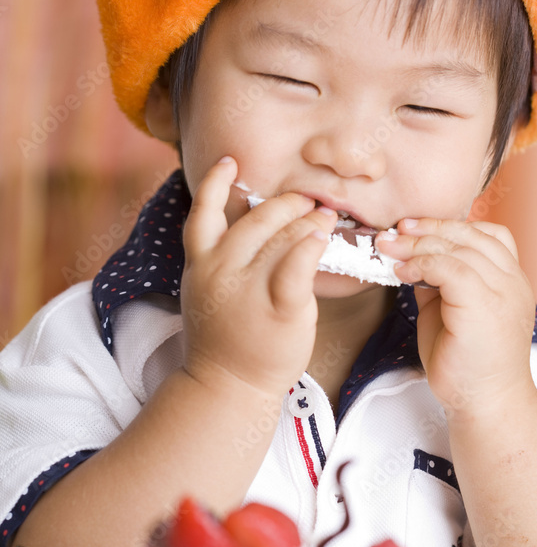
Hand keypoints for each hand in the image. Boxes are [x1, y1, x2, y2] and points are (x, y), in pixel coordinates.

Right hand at [180, 157, 337, 397]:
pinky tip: (324, 237)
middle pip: (257, 218)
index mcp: (200, 262)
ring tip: (325, 216)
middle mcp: (220, 269)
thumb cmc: (224, 338)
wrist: (227, 385)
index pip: (203, 211)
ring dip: (309, 220)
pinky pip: (298, 265)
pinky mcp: (279, 307)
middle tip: (307, 202)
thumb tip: (246, 225)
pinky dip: (312, 245)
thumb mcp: (206, 291)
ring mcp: (248, 288)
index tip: (230, 161)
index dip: (216, 182)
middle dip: (287, 204)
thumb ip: (219, 258)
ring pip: (283, 237)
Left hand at [376, 219, 535, 415]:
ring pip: (459, 248)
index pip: (487, 235)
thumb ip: (441, 282)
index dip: (449, 225)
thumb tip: (414, 258)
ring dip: (418, 245)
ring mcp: (504, 292)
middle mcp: (514, 282)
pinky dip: (422, 264)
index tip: (413, 228)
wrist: (485, 404)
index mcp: (511, 281)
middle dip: (428, 228)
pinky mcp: (486, 306)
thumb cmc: (466, 364)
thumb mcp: (451, 311)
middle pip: (472, 234)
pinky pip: (451, 268)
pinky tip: (402, 273)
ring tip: (389, 249)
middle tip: (394, 231)